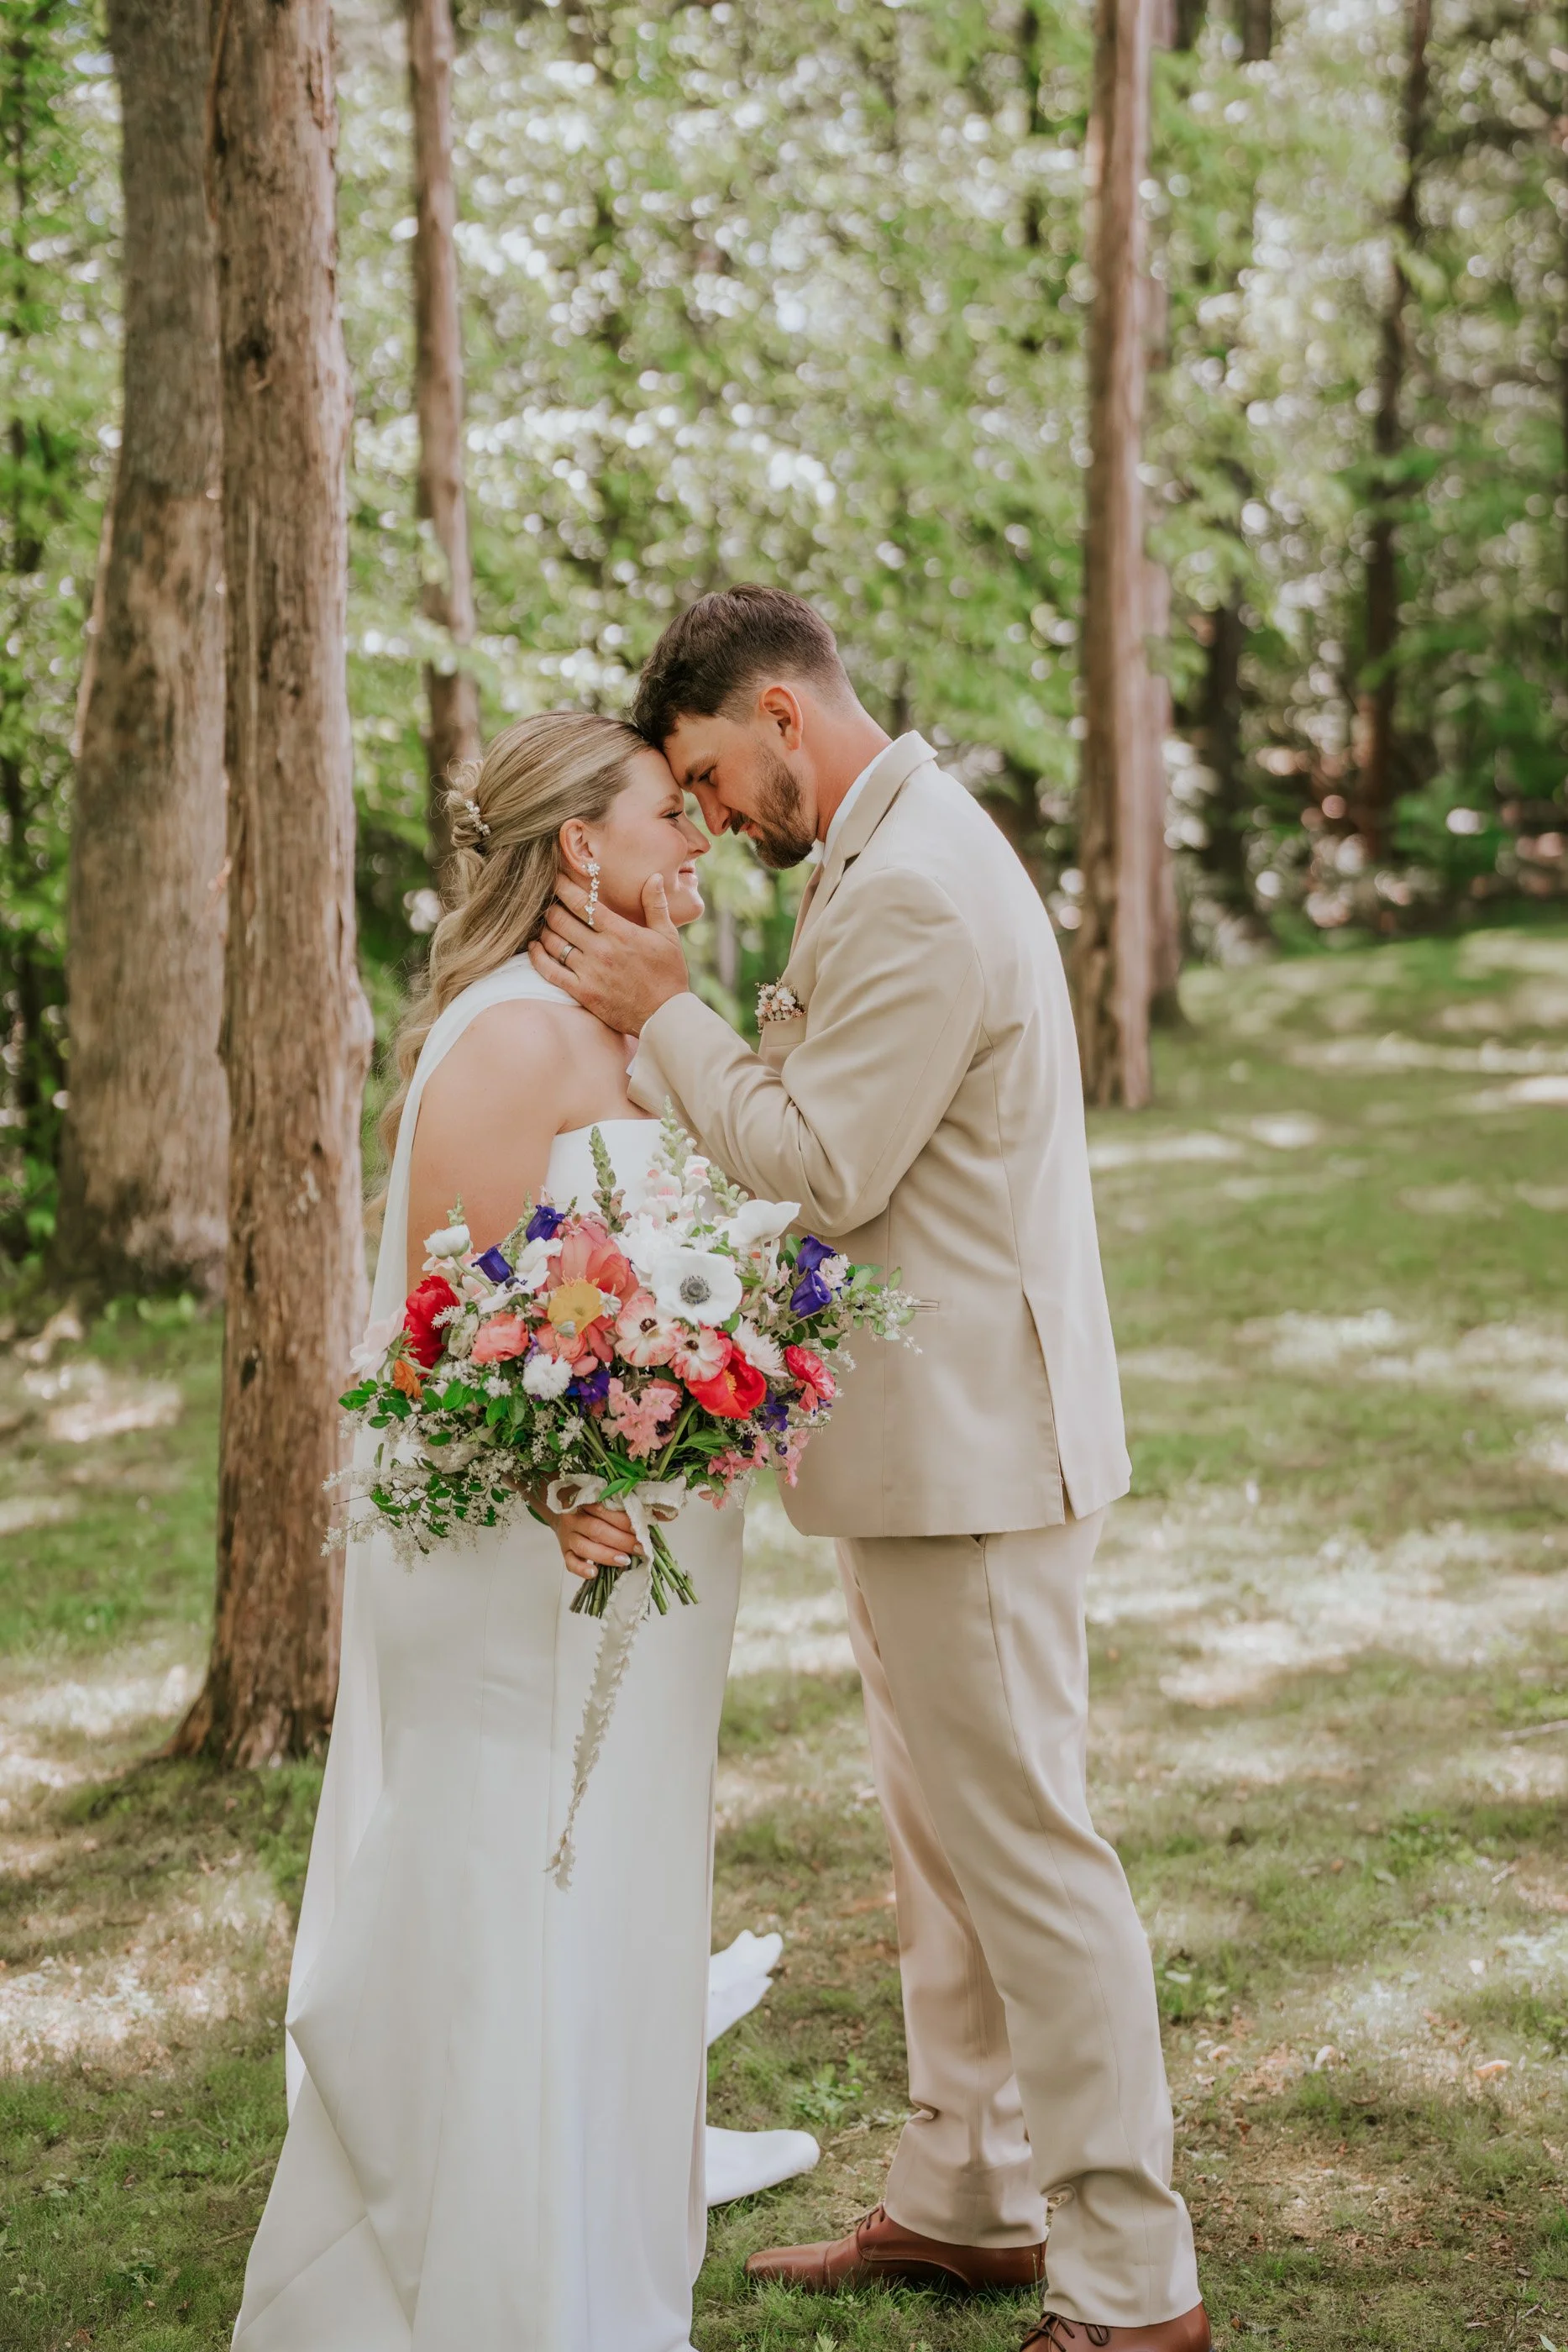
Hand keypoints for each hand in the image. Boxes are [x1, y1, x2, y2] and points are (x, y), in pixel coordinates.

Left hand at [528, 873, 689, 1035]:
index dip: (564, 887)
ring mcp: (589, 972)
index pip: (583, 903)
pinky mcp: (582, 992)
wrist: (664, 1015)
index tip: (555, 877)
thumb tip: (654, 876)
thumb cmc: (668, 974)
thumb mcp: (668, 936)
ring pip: (553, 942)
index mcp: (620, 933)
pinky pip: (550, 971)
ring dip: (543, 928)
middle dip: (551, 906)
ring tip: (543, 921)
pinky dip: (537, 956)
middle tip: (547, 900)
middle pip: (562, 919)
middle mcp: (601, 950)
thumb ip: (656, 905)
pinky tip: (534, 947)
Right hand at [549, 1500, 642, 1582]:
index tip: (641, 1529)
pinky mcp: (564, 1551)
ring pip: (584, 1546)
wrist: (562, 1513)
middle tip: (640, 1548)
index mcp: (585, 1500)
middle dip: (621, 1540)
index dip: (624, 1521)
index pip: (605, 1509)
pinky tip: (594, 1573)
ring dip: (606, 1555)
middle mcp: (574, 1517)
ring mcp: (567, 1535)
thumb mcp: (608, 1502)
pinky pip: (570, 1562)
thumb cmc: (592, 1508)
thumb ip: (633, 1507)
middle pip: (597, 1530)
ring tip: (624, 1560)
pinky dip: (581, 1569)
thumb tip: (665, 1515)